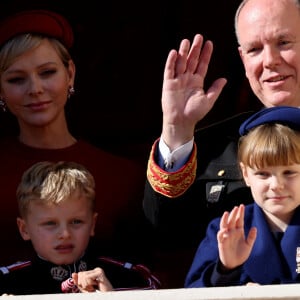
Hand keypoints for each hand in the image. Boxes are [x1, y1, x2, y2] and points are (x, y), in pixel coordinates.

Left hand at [72, 267, 112, 291]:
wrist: (107, 296)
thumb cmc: (97, 293)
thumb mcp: (85, 288)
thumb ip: (79, 282)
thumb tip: (73, 274)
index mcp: (93, 272)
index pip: (80, 274)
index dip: (81, 283)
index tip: (88, 288)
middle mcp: (96, 270)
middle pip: (81, 274)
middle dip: (83, 284)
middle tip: (91, 288)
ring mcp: (98, 270)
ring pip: (83, 276)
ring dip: (87, 285)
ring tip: (93, 287)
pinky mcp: (100, 273)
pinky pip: (88, 277)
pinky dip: (89, 284)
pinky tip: (96, 285)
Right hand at [161, 33, 226, 149]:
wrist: (181, 122)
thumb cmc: (195, 113)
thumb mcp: (208, 100)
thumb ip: (216, 89)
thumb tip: (224, 79)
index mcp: (197, 82)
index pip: (202, 64)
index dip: (206, 54)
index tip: (209, 43)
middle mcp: (187, 79)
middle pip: (192, 60)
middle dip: (195, 49)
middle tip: (199, 36)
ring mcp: (177, 80)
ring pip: (181, 63)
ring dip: (184, 52)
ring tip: (187, 41)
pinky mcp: (168, 84)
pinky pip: (169, 70)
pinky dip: (171, 62)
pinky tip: (174, 53)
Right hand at [217, 204, 256, 269]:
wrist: (234, 264)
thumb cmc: (240, 254)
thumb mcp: (248, 245)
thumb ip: (251, 237)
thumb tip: (254, 228)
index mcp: (238, 231)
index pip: (239, 220)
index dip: (240, 213)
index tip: (242, 206)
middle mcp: (232, 232)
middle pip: (232, 221)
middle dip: (234, 214)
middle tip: (236, 208)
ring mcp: (226, 236)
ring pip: (224, 225)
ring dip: (225, 220)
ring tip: (226, 213)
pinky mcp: (222, 242)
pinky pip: (220, 236)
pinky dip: (222, 233)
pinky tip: (224, 230)